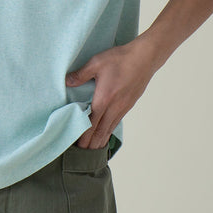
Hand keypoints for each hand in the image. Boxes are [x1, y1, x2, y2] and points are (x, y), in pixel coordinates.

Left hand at [65, 35, 160, 149]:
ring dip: (101, 139)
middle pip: (100, 130)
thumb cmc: (120, 59)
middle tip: (83, 154)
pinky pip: (117, 121)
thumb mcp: (96, 62)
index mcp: (104, 98)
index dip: (84, 136)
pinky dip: (110, 130)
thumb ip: (81, 74)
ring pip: (110, 127)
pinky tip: (107, 133)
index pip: (91, 123)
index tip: (78, 146)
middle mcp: (114, 106)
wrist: (145, 57)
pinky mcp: (129, 104)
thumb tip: (67, 81)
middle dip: (92, 143)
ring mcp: (123, 107)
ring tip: (94, 149)